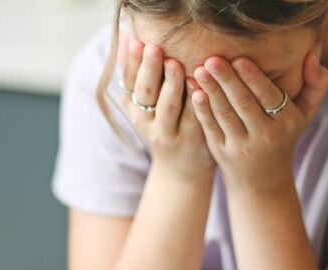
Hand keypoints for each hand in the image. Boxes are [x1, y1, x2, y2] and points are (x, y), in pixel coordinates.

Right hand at [120, 35, 214, 178]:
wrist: (181, 172)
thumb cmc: (164, 129)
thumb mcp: (143, 108)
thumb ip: (137, 77)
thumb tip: (127, 39)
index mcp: (135, 110)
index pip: (130, 83)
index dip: (131, 63)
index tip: (136, 42)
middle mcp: (148, 123)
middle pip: (146, 94)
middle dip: (149, 70)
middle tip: (154, 49)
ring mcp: (171, 133)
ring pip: (169, 107)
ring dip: (172, 85)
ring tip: (176, 64)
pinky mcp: (193, 140)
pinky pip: (194, 118)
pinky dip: (196, 102)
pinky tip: (200, 87)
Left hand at [190, 48, 327, 190]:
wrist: (264, 180)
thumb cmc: (284, 136)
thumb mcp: (306, 114)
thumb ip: (316, 85)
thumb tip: (311, 56)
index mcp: (286, 122)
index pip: (269, 96)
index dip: (253, 78)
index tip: (239, 59)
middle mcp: (265, 135)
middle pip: (243, 103)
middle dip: (227, 80)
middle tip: (212, 59)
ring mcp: (241, 146)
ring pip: (225, 114)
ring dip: (211, 91)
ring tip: (199, 70)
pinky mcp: (222, 152)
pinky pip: (211, 127)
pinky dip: (201, 110)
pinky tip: (194, 93)